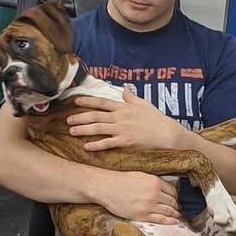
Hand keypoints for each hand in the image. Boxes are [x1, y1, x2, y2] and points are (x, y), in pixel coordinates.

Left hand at [68, 88, 185, 151]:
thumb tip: (125, 88)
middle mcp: (120, 117)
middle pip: (96, 116)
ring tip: (71, 131)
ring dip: (83, 130)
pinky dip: (96, 145)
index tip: (76, 101)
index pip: (102, 102)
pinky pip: (107, 143)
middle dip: (80, 117)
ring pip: (98, 128)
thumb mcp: (144, 104)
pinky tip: (86, 146)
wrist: (167, 134)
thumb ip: (132, 97)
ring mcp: (122, 129)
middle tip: (67, 120)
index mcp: (124, 107)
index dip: (88, 101)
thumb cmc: (157, 119)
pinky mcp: (125, 141)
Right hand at [97, 171, 180, 224]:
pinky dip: (169, 221)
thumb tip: (166, 188)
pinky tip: (174, 221)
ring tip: (178, 216)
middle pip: (172, 202)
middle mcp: (154, 194)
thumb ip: (154, 182)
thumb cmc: (122, 180)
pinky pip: (160, 219)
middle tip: (179, 209)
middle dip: (177, 206)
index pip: (173, 191)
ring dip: (175, 214)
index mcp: (155, 182)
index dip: (176, 196)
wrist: (107, 187)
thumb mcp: (142, 176)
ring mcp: (149, 205)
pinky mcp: (142, 215)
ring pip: (168, 211)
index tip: (177, 199)